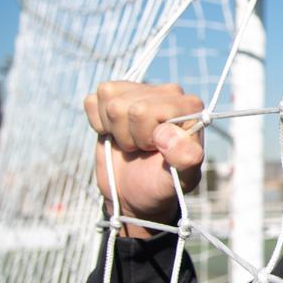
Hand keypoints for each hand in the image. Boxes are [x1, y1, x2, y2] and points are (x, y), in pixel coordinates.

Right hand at [84, 81, 204, 237]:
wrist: (136, 192)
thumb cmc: (162, 184)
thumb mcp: (182, 178)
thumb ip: (185, 158)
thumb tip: (165, 131)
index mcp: (189, 106)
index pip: (142, 111)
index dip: (142, 136)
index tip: (155, 149)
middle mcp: (169, 92)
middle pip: (122, 106)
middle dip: (127, 135)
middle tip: (143, 148)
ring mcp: (143, 91)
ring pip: (107, 97)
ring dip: (114, 128)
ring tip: (132, 141)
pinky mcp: (119, 95)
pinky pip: (93, 99)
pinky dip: (98, 122)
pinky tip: (116, 132)